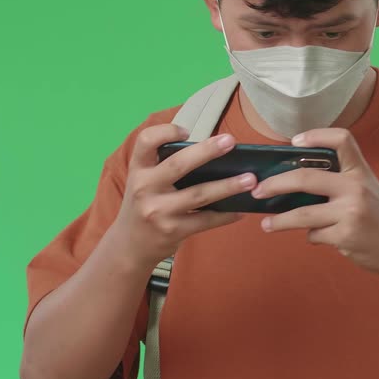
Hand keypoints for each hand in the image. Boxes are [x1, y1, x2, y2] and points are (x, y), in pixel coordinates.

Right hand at [109, 125, 256, 268]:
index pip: (145, 141)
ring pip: (198, 195)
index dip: (166, 131)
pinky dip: (226, 215)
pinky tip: (240, 210)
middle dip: (207, 152)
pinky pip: (205, 221)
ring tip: (250, 179)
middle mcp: (144, 188)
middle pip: (178, 165)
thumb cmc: (143, 205)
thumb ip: (164, 165)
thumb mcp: (143, 181)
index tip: (187, 132)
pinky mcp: (172, 231)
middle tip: (230, 141)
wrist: (129, 247)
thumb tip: (211, 150)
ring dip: (227, 186)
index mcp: (138, 169)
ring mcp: (158, 211)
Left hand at [251, 128, 378, 286]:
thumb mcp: (368, 191)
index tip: (295, 141)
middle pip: (305, 178)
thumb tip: (293, 184)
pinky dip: (311, 236)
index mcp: (361, 171)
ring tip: (265, 224)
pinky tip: (317, 237)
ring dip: (279, 220)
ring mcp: (350, 212)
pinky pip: (314, 234)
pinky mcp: (345, 236)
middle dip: (275, 184)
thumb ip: (339, 183)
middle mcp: (356, 188)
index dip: (317, 136)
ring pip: (302, 214)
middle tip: (258, 190)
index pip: (342, 140)